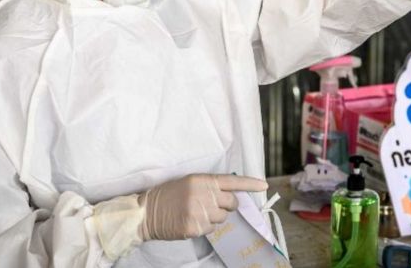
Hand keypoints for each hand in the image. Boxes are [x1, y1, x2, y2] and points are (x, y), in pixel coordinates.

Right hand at [138, 173, 268, 239]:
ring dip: (214, 217)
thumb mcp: (190, 182)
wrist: (147, 212)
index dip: (250, 184)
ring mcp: (199, 212)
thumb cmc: (170, 195)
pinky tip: (191, 221)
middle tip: (212, 204)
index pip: (232, 181)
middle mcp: (203, 194)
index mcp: (202, 180)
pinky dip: (205, 227)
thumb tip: (231, 195)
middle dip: (227, 205)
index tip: (264, 186)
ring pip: (223, 218)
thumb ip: (210, 186)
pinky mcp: (194, 228)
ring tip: (196, 212)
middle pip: (232, 202)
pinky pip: (211, 229)